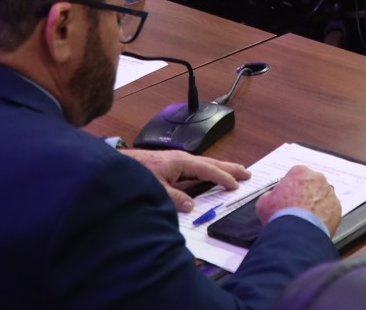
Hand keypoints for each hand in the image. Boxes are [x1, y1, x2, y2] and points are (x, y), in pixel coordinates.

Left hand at [122, 148, 247, 211]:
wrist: (118, 165)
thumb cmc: (136, 173)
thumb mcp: (156, 188)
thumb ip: (174, 198)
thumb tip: (192, 206)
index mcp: (181, 162)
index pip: (208, 170)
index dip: (223, 178)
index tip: (236, 185)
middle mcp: (182, 159)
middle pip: (211, 162)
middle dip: (229, 168)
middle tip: (247, 173)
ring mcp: (177, 160)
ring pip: (204, 164)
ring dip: (220, 168)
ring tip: (235, 172)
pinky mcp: (171, 164)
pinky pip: (196, 167)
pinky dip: (208, 170)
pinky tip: (208, 176)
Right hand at [256, 165, 341, 232]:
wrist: (297, 233)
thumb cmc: (280, 214)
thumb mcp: (264, 202)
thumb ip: (270, 195)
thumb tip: (272, 197)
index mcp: (300, 172)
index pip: (295, 175)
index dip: (290, 187)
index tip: (287, 197)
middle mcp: (317, 178)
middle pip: (311, 184)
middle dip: (305, 194)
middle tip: (296, 208)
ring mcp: (329, 192)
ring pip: (321, 196)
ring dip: (315, 204)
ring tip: (305, 219)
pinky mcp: (337, 207)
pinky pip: (330, 210)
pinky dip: (323, 216)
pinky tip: (313, 225)